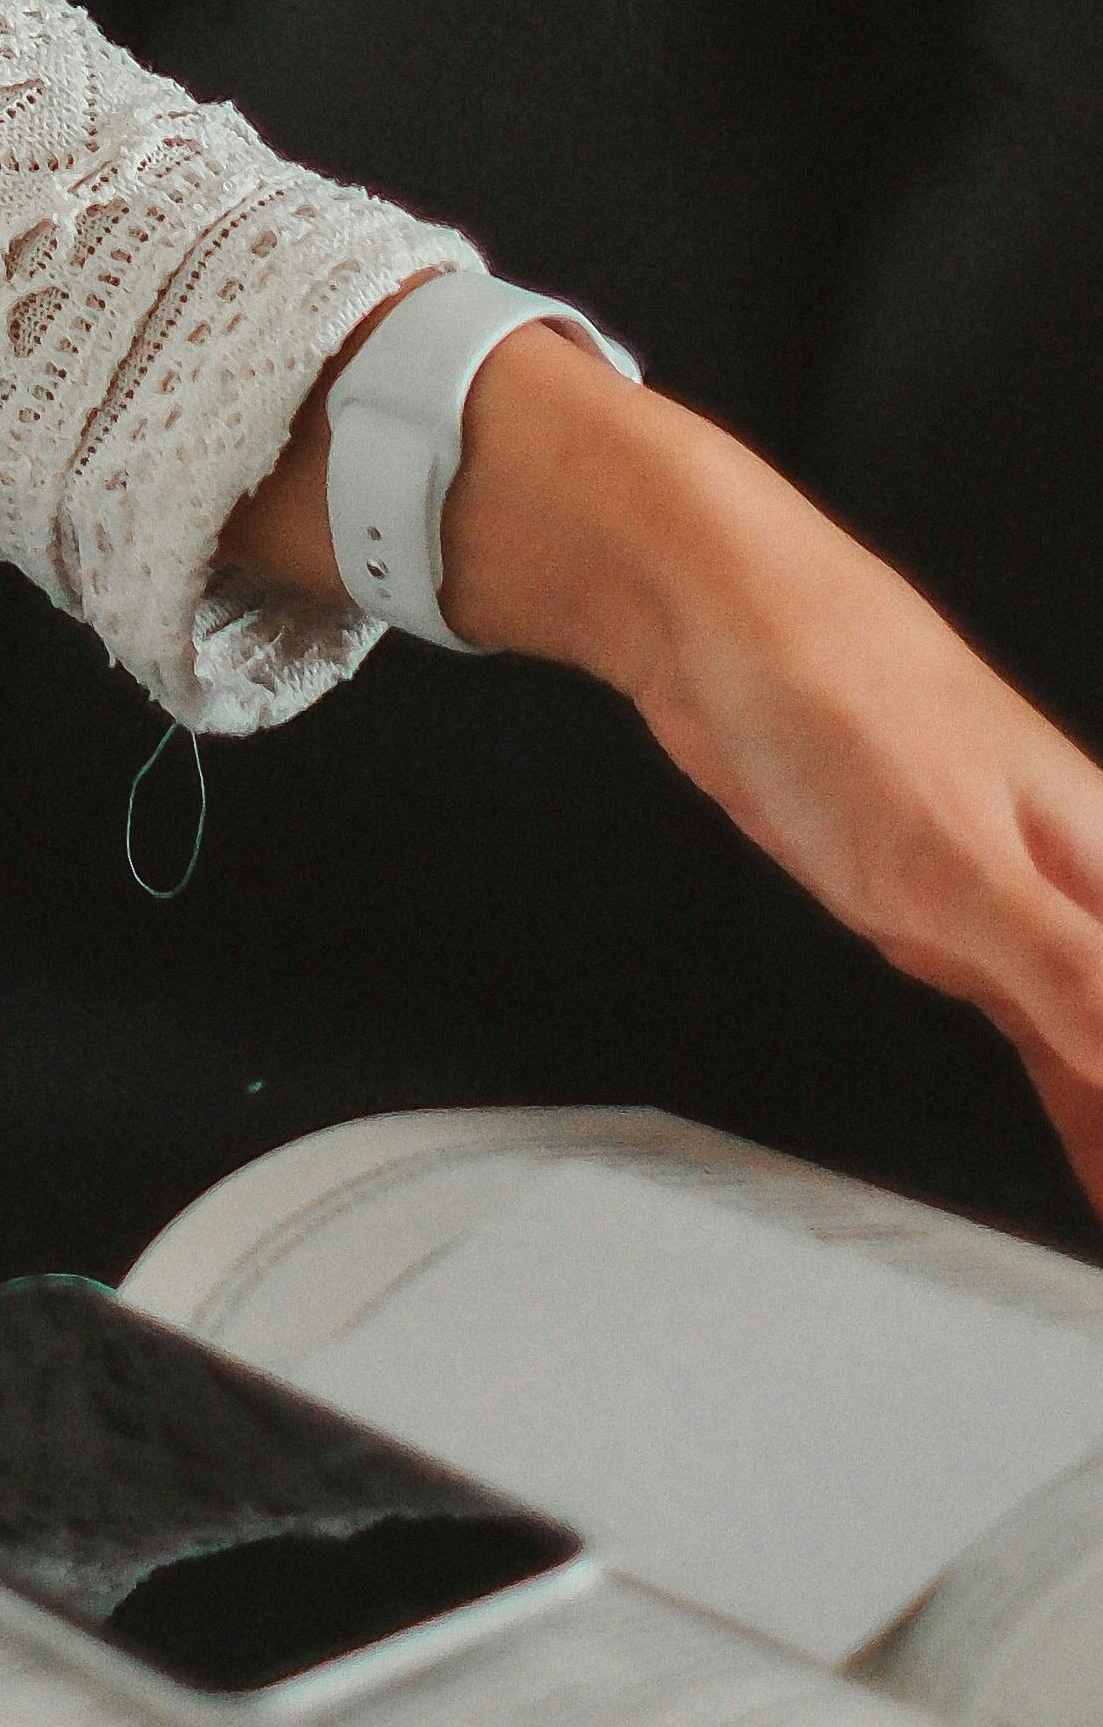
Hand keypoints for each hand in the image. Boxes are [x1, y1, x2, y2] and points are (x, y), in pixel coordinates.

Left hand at [240, 307, 1102, 1211]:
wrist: (708, 609)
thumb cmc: (831, 691)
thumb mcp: (959, 864)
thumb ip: (1077, 978)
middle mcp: (1078, 880)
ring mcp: (1009, 898)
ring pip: (1102, 1047)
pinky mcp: (943, 909)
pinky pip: (1041, 1035)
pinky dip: (1075, 1107)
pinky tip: (1089, 1162)